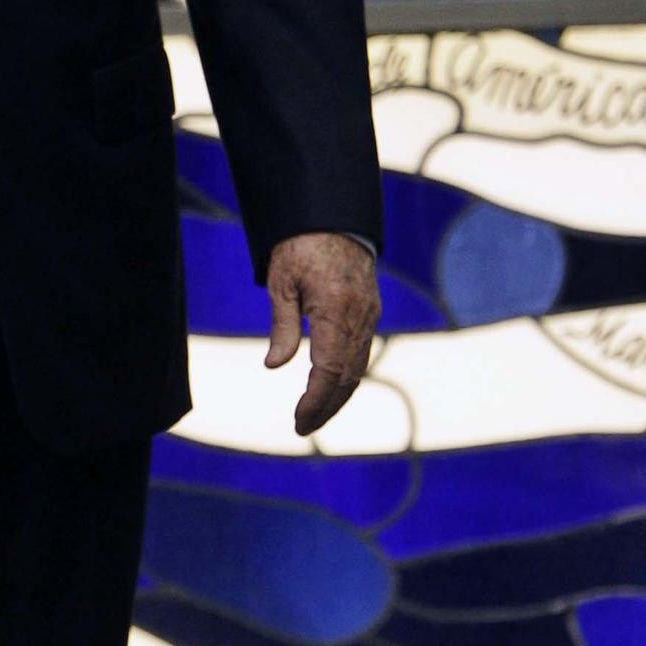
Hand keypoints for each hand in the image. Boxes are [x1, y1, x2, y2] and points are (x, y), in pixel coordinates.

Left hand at [265, 233, 380, 436]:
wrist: (333, 216)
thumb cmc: (300, 246)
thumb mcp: (282, 283)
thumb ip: (283, 326)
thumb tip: (275, 365)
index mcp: (336, 311)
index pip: (329, 370)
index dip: (315, 401)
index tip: (299, 421)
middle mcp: (359, 317)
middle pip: (348, 377)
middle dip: (326, 407)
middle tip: (303, 429)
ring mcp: (369, 315)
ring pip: (359, 367)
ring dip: (339, 396)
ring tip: (314, 416)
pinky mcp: (370, 311)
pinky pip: (362, 352)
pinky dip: (348, 375)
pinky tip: (331, 388)